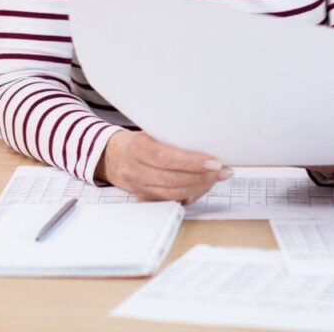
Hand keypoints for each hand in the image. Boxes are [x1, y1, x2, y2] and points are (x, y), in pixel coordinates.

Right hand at [97, 131, 229, 202]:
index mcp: (138, 148)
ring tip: (216, 179)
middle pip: (172, 180)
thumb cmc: (139, 141)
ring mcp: (138, 187)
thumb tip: (207, 142)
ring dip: (199, 188)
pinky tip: (201, 188)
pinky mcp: (143, 199)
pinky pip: (169, 201)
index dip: (193, 163)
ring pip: (172, 194)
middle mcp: (136, 170)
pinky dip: (189, 196)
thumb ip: (173, 138)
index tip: (215, 163)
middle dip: (201, 177)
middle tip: (223, 172)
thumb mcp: (151, 132)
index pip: (168, 158)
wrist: (111, 156)